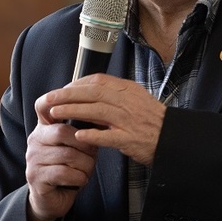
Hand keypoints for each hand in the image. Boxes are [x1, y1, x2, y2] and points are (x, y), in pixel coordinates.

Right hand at [24, 95, 98, 220]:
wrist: (52, 199)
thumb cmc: (68, 168)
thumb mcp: (76, 146)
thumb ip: (83, 130)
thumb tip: (104, 112)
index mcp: (44, 127)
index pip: (43, 106)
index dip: (56, 99)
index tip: (75, 101)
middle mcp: (35, 140)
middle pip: (62, 132)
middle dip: (85, 145)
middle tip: (93, 155)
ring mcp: (33, 159)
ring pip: (68, 155)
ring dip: (85, 165)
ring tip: (86, 171)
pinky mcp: (36, 177)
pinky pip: (65, 173)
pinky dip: (79, 178)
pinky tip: (79, 180)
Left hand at [42, 74, 165, 166]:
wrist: (172, 138)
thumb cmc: (151, 120)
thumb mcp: (135, 99)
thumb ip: (115, 94)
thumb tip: (90, 90)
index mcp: (128, 90)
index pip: (98, 81)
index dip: (76, 84)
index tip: (62, 89)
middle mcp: (127, 102)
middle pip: (92, 93)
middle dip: (67, 95)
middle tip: (49, 99)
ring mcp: (128, 120)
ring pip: (96, 112)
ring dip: (73, 111)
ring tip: (55, 114)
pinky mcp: (129, 139)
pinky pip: (107, 136)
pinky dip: (92, 135)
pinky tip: (78, 136)